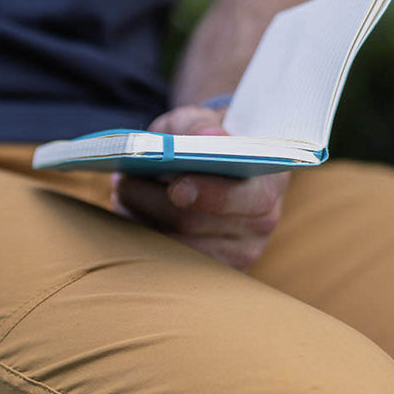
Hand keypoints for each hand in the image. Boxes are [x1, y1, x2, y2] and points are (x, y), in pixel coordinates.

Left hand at [111, 105, 288, 270]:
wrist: (210, 165)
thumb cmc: (201, 140)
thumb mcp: (198, 122)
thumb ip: (199, 125)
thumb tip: (208, 138)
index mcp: (269, 183)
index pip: (251, 198)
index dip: (212, 195)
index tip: (177, 188)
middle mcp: (259, 224)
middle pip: (195, 224)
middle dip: (152, 202)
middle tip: (124, 181)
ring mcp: (234, 254)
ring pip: (171, 245)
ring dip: (139, 218)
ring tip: (125, 193)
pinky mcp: (205, 271)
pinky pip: (162, 262)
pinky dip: (139, 237)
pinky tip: (130, 215)